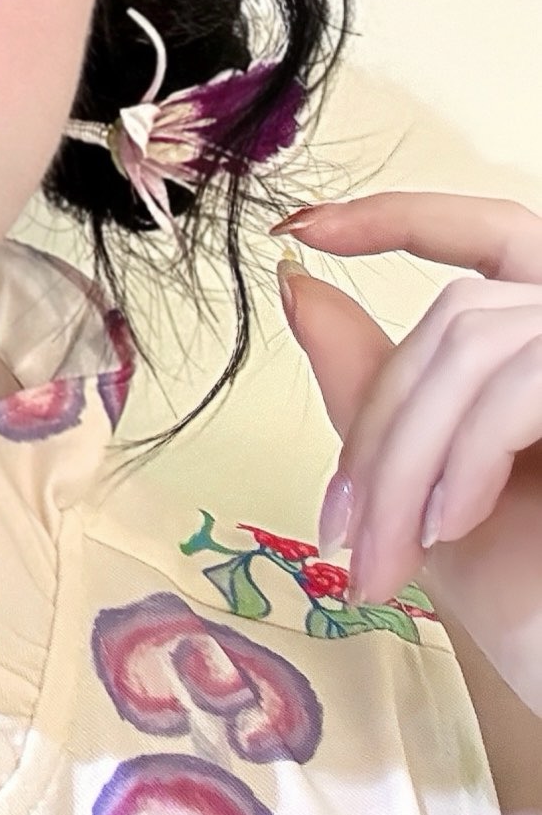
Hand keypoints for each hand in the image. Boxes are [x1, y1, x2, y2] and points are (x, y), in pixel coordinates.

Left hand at [273, 190, 541, 716]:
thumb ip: (376, 385)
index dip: (405, 217)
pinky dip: (463, 456)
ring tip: (386, 553)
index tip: (307, 228)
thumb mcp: (431, 484)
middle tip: (343, 530)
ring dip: (406, 459)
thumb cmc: (535, 597)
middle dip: (383, 425)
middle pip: (458, 318)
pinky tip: (444, 525)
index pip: (491, 233)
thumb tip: (297, 284)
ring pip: (474, 348)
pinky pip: (517, 388)